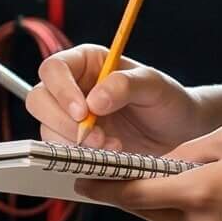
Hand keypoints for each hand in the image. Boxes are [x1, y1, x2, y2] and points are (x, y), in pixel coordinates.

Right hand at [31, 44, 209, 152]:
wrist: (181, 135)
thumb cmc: (169, 101)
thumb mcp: (154, 86)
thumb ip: (124, 85)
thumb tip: (94, 101)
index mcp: (85, 63)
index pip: (54, 69)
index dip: (61, 90)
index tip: (83, 112)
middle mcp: (71, 88)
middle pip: (40, 99)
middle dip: (63, 122)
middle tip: (96, 139)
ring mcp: (69, 118)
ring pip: (46, 128)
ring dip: (72, 143)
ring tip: (111, 148)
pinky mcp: (74, 144)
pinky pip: (59, 151)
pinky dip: (78, 157)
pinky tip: (107, 156)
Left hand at [81, 123, 221, 220]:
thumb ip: (185, 151)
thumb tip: (158, 164)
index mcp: (200, 192)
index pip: (137, 193)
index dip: (105, 188)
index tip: (80, 182)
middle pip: (151, 212)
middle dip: (134, 196)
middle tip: (115, 180)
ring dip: (170, 208)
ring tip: (182, 185)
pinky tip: (217, 204)